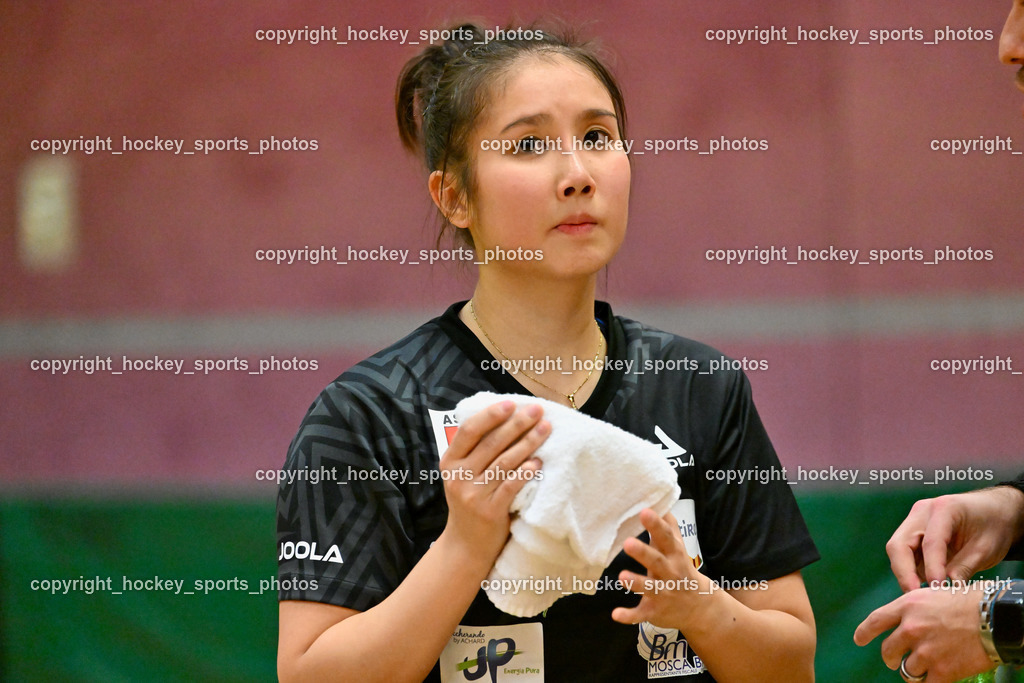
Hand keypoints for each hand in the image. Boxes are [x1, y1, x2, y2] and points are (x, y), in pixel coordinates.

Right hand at [437, 400, 547, 564]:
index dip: (490, 415)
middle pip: (491, 443)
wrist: (466, 545)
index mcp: (450, 462)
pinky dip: (526, 472)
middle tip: (537, 410)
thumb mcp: (462, 475)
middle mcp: (458, 477)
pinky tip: (539, 462)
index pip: (468, 431)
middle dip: (517, 424)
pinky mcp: (489, 511)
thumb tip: (506, 418)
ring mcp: (473, 495)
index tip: (510, 403)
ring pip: (504, 462)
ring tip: (545, 429)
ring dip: (528, 443)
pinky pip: (511, 486)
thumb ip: (475, 452)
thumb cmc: (470, 502)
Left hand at [611, 509, 710, 629]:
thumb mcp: (678, 548)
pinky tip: (615, 614)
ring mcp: (663, 594)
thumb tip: (661, 500)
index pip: (666, 538)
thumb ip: (669, 526)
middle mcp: (670, 574)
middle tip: (627, 543)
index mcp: (675, 555)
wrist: (700, 607)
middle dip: (643, 553)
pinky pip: (641, 614)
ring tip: (621, 577)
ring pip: (649, 588)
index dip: (656, 525)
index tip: (644, 512)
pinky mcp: (654, 611)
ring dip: (636, 583)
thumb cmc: (681, 568)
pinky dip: (629, 616)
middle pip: (657, 561)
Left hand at [853, 583, 994, 682]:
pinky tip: (936, 678)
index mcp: (907, 606)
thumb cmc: (970, 602)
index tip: (859, 639)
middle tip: (899, 660)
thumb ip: (915, 610)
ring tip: (926, 667)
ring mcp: (925, 651)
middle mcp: (910, 628)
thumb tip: (906, 622)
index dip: (864, 632)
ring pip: (907, 670)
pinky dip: (929, 682)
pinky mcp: (941, 670)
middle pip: (888, 651)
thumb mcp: (933, 595)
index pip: (876, 621)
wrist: (995, 618)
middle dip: (892, 658)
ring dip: (915, 671)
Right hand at [886, 487, 1023, 591]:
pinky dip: (910, 570)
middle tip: (915, 596)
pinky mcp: (913, 531)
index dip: (932, 568)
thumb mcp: (986, 549)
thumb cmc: (993, 527)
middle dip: (904, 572)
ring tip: (919, 595)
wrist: (994, 512)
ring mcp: (914, 520)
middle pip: (900, 544)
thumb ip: (963, 568)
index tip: (936, 589)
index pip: (931, 542)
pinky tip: (922, 586)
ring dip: (905, 573)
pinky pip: (905, 553)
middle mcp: (922, 511)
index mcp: (945, 509)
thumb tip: (944, 592)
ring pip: (897, 550)